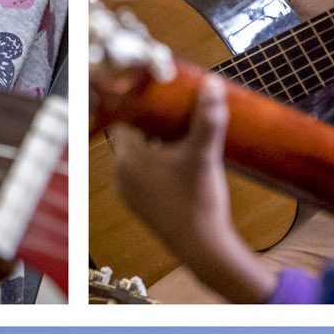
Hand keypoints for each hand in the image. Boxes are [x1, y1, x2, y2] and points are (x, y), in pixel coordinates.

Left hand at [108, 77, 277, 302]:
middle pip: (131, 135)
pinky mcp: (142, 205)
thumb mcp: (204, 154)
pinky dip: (158, 163)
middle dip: (152, 121)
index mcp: (128, 158)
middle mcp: (122, 175)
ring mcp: (130, 192)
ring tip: (180, 133)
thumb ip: (208, 117)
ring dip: (156, 142)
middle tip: (173, 110)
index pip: (123, 117)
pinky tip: (180, 161)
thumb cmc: (198, 203)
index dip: (140, 103)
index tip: (158, 94)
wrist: (202, 248)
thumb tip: (212, 84)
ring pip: (137, 155)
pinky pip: (143, 174)